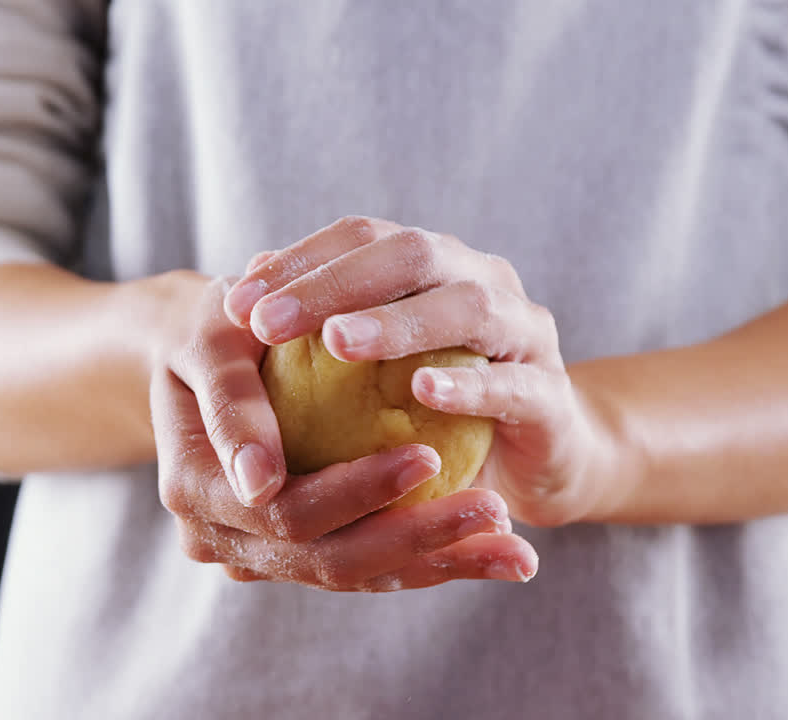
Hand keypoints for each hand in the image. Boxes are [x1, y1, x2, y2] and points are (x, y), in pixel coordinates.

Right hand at [151, 277, 538, 589]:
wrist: (205, 359)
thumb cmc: (216, 327)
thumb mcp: (215, 341)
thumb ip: (232, 403)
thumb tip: (262, 483)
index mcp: (194, 492)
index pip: (285, 510)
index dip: (358, 493)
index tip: (431, 458)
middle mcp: (221, 540)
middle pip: (329, 558)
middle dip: (419, 538)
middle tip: (496, 509)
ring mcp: (261, 555)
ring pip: (360, 573)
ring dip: (443, 561)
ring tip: (517, 551)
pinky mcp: (301, 553)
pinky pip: (374, 566)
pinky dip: (436, 561)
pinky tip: (498, 555)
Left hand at [222, 217, 632, 526]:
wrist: (541, 458)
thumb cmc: (440, 411)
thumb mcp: (379, 367)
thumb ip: (324, 326)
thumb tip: (239, 293)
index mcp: (437, 264)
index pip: (363, 238)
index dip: (299, 261)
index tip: (235, 302)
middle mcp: (484, 280)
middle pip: (411, 253)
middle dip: (333, 283)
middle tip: (267, 322)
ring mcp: (525, 332)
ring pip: (466, 307)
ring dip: (397, 323)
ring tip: (336, 344)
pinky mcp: (552, 395)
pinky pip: (512, 384)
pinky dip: (468, 385)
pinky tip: (422, 392)